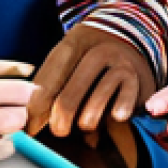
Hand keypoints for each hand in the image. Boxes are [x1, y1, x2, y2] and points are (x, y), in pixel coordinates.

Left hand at [27, 23, 155, 136]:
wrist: (131, 38)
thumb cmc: (89, 59)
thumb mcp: (69, 59)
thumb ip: (50, 83)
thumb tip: (29, 120)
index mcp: (73, 43)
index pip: (50, 78)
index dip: (37, 106)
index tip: (30, 127)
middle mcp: (97, 50)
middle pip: (71, 92)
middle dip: (61, 117)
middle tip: (58, 130)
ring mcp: (119, 64)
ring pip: (97, 100)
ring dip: (88, 119)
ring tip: (84, 123)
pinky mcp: (137, 80)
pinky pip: (123, 104)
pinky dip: (117, 113)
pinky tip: (114, 116)